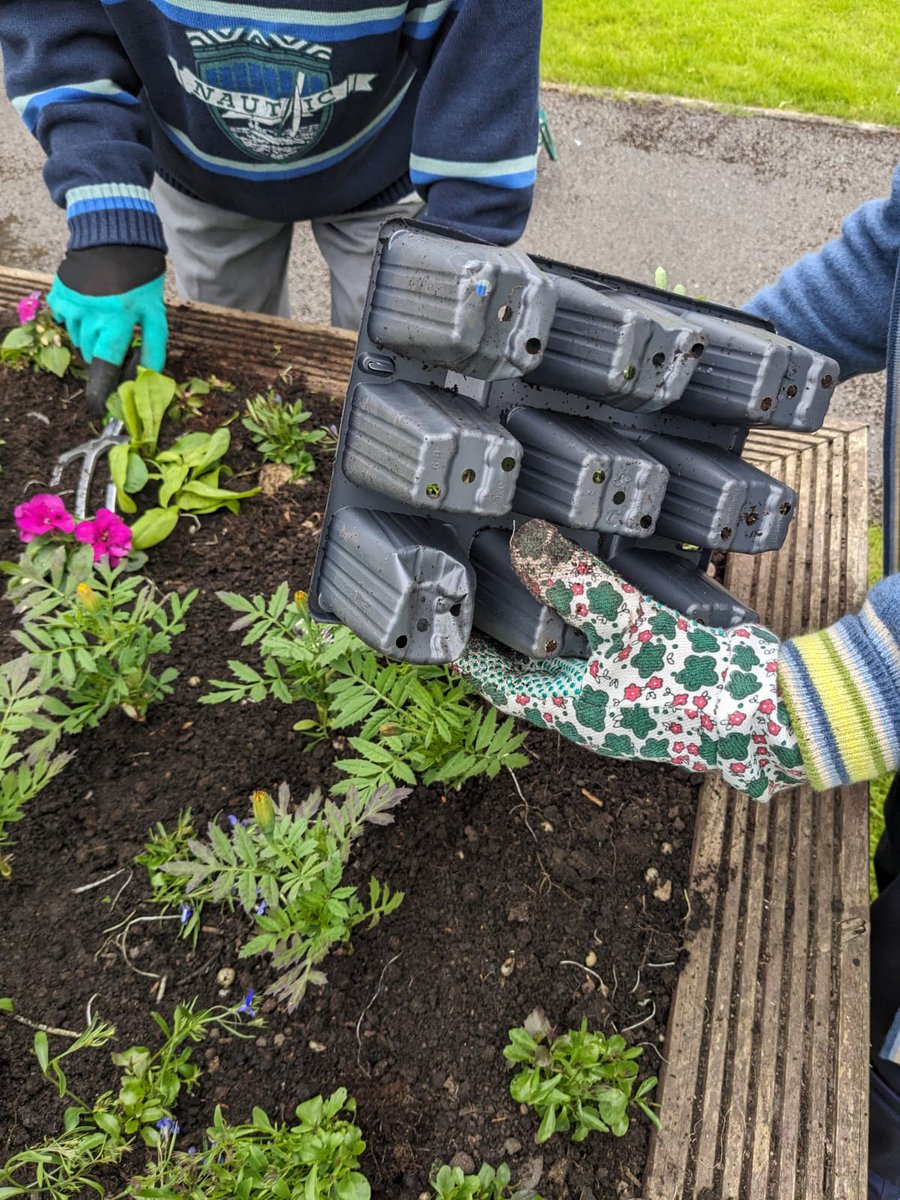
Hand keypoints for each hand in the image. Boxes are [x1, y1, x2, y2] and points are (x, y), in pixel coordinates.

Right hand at [48, 246, 166, 412]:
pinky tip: (90, 306)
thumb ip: (153, 348)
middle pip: (91, 355)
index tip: (98, 408)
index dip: (101, 390)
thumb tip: (146, 378)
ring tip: (105, 319)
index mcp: (116, 322)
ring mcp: (71, 304)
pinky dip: (76, 320)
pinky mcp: (59, 294)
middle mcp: (89, 316)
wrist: (116, 238)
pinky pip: (65, 320)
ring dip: (90, 339)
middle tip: (116, 341)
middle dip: (103, 356)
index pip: (105, 366)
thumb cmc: (142, 279)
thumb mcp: (156, 314)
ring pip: (77, 340)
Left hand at [456, 520, 806, 799]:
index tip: (441, 631)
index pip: (499, 685)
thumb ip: (576, 585)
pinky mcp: (652, 677)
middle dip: (504, 637)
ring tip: (524, 582)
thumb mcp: (626, 627)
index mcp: (570, 710)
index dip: (468, 658)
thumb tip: (523, 541)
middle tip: (477, 593)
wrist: (771, 713)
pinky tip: (591, 587)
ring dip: (548, 624)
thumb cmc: (691, 685)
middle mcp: (590, 706)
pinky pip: (607, 647)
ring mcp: (622, 694)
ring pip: (569, 657)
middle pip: (529, 671)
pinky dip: (590, 620)